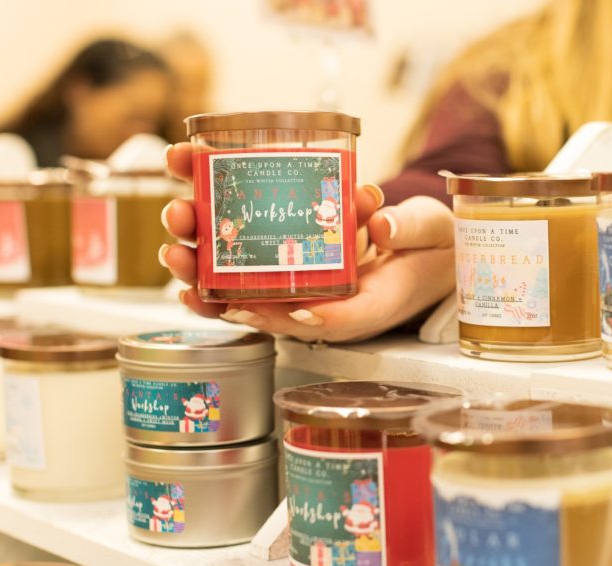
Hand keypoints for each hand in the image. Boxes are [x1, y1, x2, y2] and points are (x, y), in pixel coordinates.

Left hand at [161, 143, 455, 341]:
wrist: (433, 246)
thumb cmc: (434, 248)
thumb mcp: (433, 234)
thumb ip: (411, 231)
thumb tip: (382, 227)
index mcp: (364, 308)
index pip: (316, 322)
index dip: (273, 317)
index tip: (240, 304)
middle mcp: (327, 304)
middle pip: (261, 304)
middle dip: (213, 280)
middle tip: (183, 250)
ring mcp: (308, 284)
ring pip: (244, 280)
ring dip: (201, 250)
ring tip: (177, 212)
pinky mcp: (296, 260)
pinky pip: (247, 256)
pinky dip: (215, 231)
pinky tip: (187, 197)